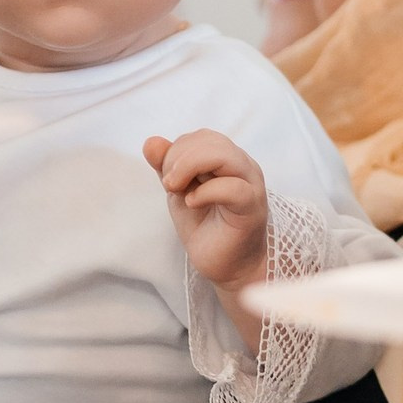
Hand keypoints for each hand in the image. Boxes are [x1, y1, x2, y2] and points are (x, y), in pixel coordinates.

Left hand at [144, 129, 268, 291]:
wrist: (225, 265)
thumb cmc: (205, 226)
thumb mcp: (179, 191)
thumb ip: (167, 166)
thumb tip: (151, 142)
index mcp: (228, 159)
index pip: (202, 137)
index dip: (177, 150)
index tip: (166, 178)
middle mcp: (243, 166)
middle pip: (212, 140)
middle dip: (179, 158)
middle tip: (169, 184)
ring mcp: (251, 185)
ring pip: (224, 155)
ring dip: (190, 168)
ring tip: (176, 190)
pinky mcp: (252, 208)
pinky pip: (233, 188)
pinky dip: (206, 192)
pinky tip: (192, 203)